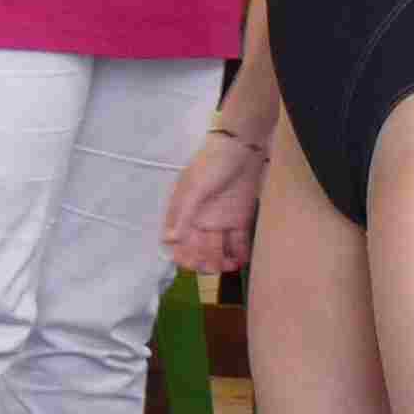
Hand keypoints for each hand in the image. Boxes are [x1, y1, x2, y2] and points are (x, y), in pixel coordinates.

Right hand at [163, 129, 265, 274]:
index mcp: (184, 213)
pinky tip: (242, 260)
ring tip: (230, 266)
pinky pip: (237, 241)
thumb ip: (184, 214)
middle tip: (214, 268)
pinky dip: (239, 252)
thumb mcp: (195, 187)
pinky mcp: (239, 218)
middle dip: (204, 263)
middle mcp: (200, 221)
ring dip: (222, 261)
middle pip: (198, 250)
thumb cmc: (212, 163)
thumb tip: (170, 240)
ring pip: (218, 249)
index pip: (178, 243)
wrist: (243, 145)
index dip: (182, 257)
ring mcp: (220, 221)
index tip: (192, 264)